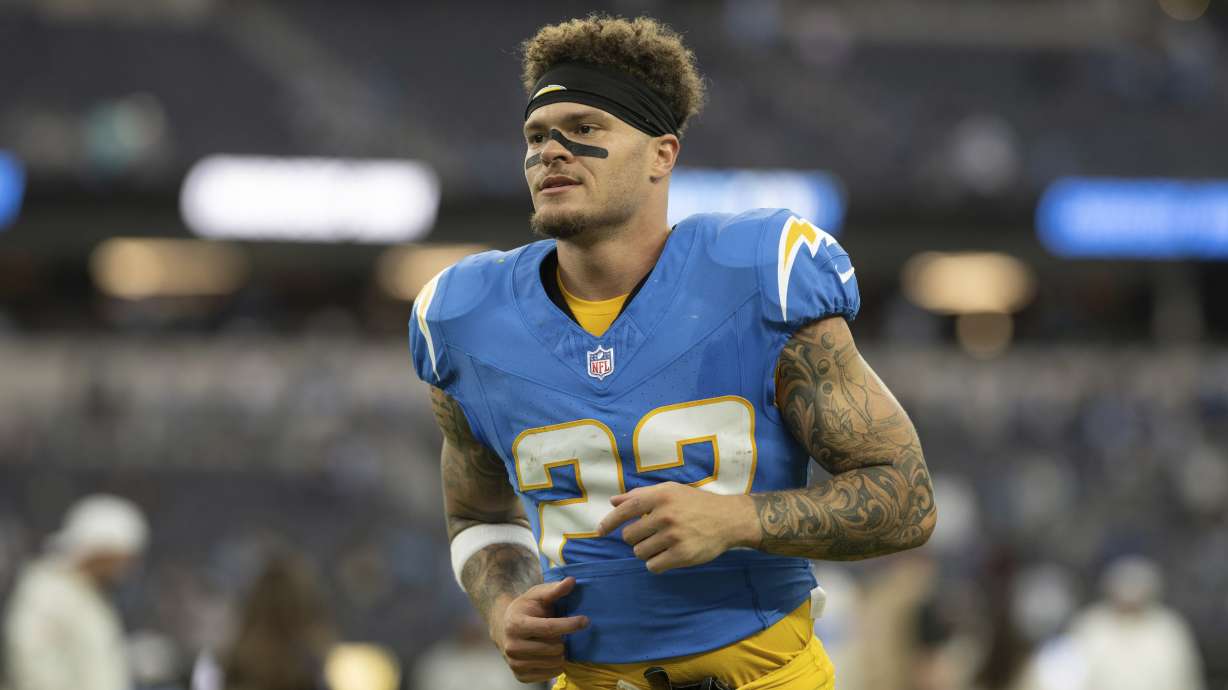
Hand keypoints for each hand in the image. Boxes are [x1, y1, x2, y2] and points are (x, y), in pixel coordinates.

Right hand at [489, 576, 588, 682]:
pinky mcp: (520, 676)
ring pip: (553, 662)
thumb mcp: (537, 595)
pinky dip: (555, 665)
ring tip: (555, 643)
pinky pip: (549, 675)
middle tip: (559, 634)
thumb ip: (555, 589)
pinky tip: (550, 655)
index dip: (569, 625)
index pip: (549, 628)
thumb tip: (572, 581)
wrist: (504, 627)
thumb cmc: (526, 609)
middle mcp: (512, 645)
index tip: (585, 621)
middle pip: (553, 647)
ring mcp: (515, 663)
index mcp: (516, 624)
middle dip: (563, 640)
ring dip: (561, 653)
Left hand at [596, 482, 759, 573]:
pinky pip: (653, 566)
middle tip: (651, 534)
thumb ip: (641, 495)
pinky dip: (656, 564)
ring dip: (646, 551)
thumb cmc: (695, 503)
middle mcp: (665, 515)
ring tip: (661, 544)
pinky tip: (666, 555)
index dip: (609, 522)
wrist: (728, 519)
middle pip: (629, 536)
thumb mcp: (670, 491)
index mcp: (660, 496)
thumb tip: (614, 501)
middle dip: (636, 538)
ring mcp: (674, 536)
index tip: (599, 531)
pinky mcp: (682, 555)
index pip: (625, 510)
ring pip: (639, 553)